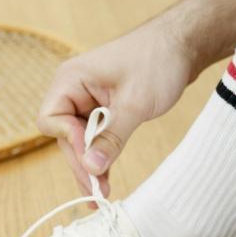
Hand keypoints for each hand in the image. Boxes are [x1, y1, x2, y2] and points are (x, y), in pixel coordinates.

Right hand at [36, 20, 192, 198]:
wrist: (184, 42)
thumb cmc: (157, 61)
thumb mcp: (134, 103)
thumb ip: (111, 137)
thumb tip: (91, 169)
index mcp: (69, 80)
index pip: (52, 120)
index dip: (70, 141)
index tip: (92, 159)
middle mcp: (72, 90)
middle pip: (65, 135)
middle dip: (81, 162)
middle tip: (97, 192)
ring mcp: (86, 100)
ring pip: (80, 140)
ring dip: (90, 164)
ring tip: (102, 193)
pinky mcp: (102, 109)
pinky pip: (95, 137)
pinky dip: (101, 156)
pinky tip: (105, 178)